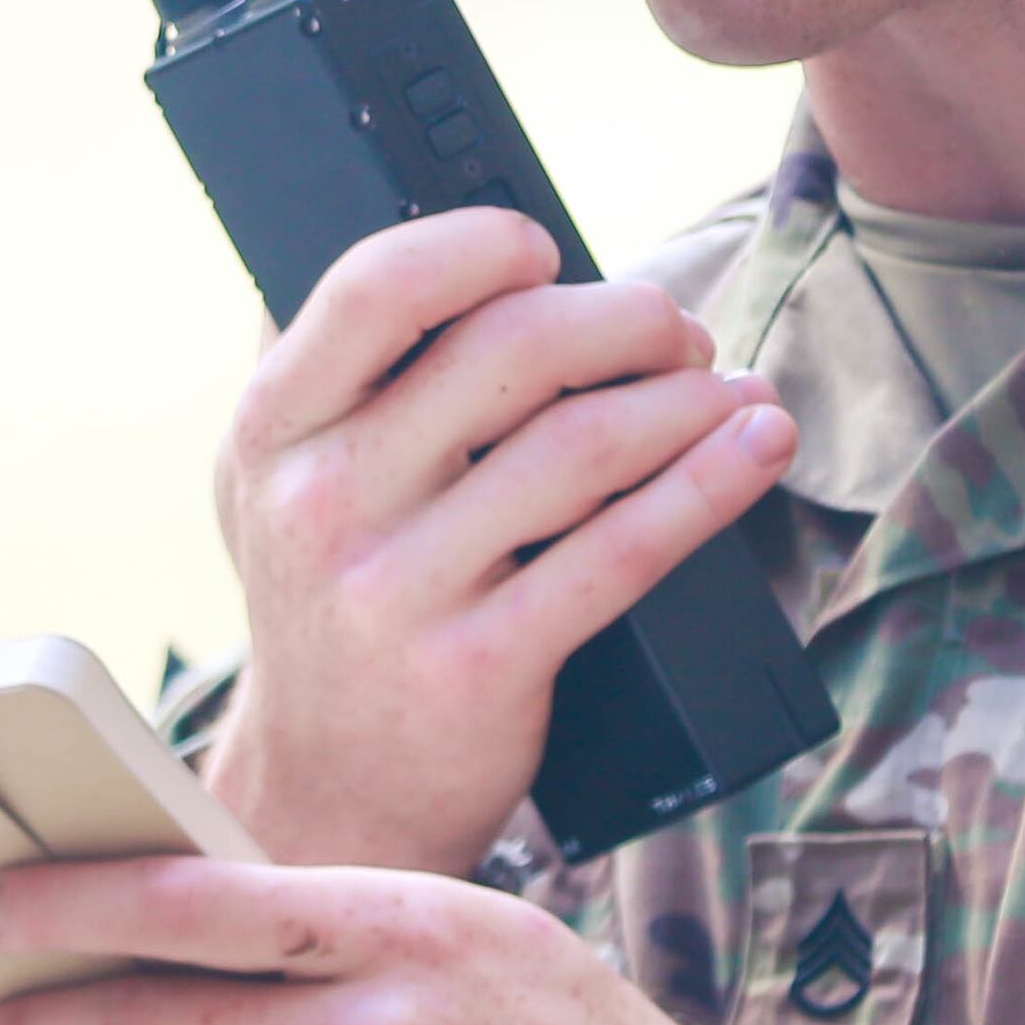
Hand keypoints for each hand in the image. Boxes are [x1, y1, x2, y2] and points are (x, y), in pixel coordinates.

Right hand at [206, 208, 795, 877]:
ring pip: (586, 444)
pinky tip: (756, 448)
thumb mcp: (268, 483)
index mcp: (272, 428)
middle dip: (627, 318)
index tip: (546, 249)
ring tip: (726, 388)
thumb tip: (397, 225)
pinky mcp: (484, 666)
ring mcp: (402, 589)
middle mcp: (327, 501)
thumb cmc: (324, 608)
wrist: (324, 799)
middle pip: (514, 350)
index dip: (480, 245)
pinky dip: (711, 483)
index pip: (376, 289)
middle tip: (675, 330)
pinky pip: (624, 551)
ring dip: (687, 396)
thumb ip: (311, 364)